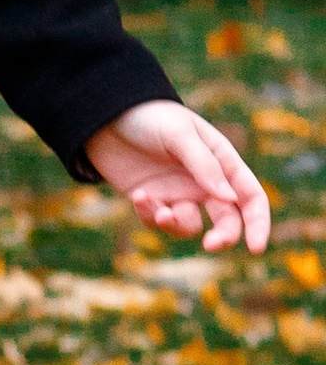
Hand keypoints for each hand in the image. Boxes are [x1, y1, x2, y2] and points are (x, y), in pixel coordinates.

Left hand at [85, 98, 269, 252]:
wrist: (106, 116)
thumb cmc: (150, 117)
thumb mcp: (180, 135)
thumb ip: (204, 165)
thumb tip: (230, 198)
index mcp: (222, 161)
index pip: (250, 197)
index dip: (258, 223)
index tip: (255, 247)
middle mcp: (204, 182)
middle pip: (226, 220)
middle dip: (223, 236)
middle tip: (210, 244)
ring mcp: (178, 193)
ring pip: (189, 226)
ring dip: (176, 223)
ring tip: (160, 211)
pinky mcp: (152, 200)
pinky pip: (158, 221)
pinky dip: (150, 214)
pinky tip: (138, 195)